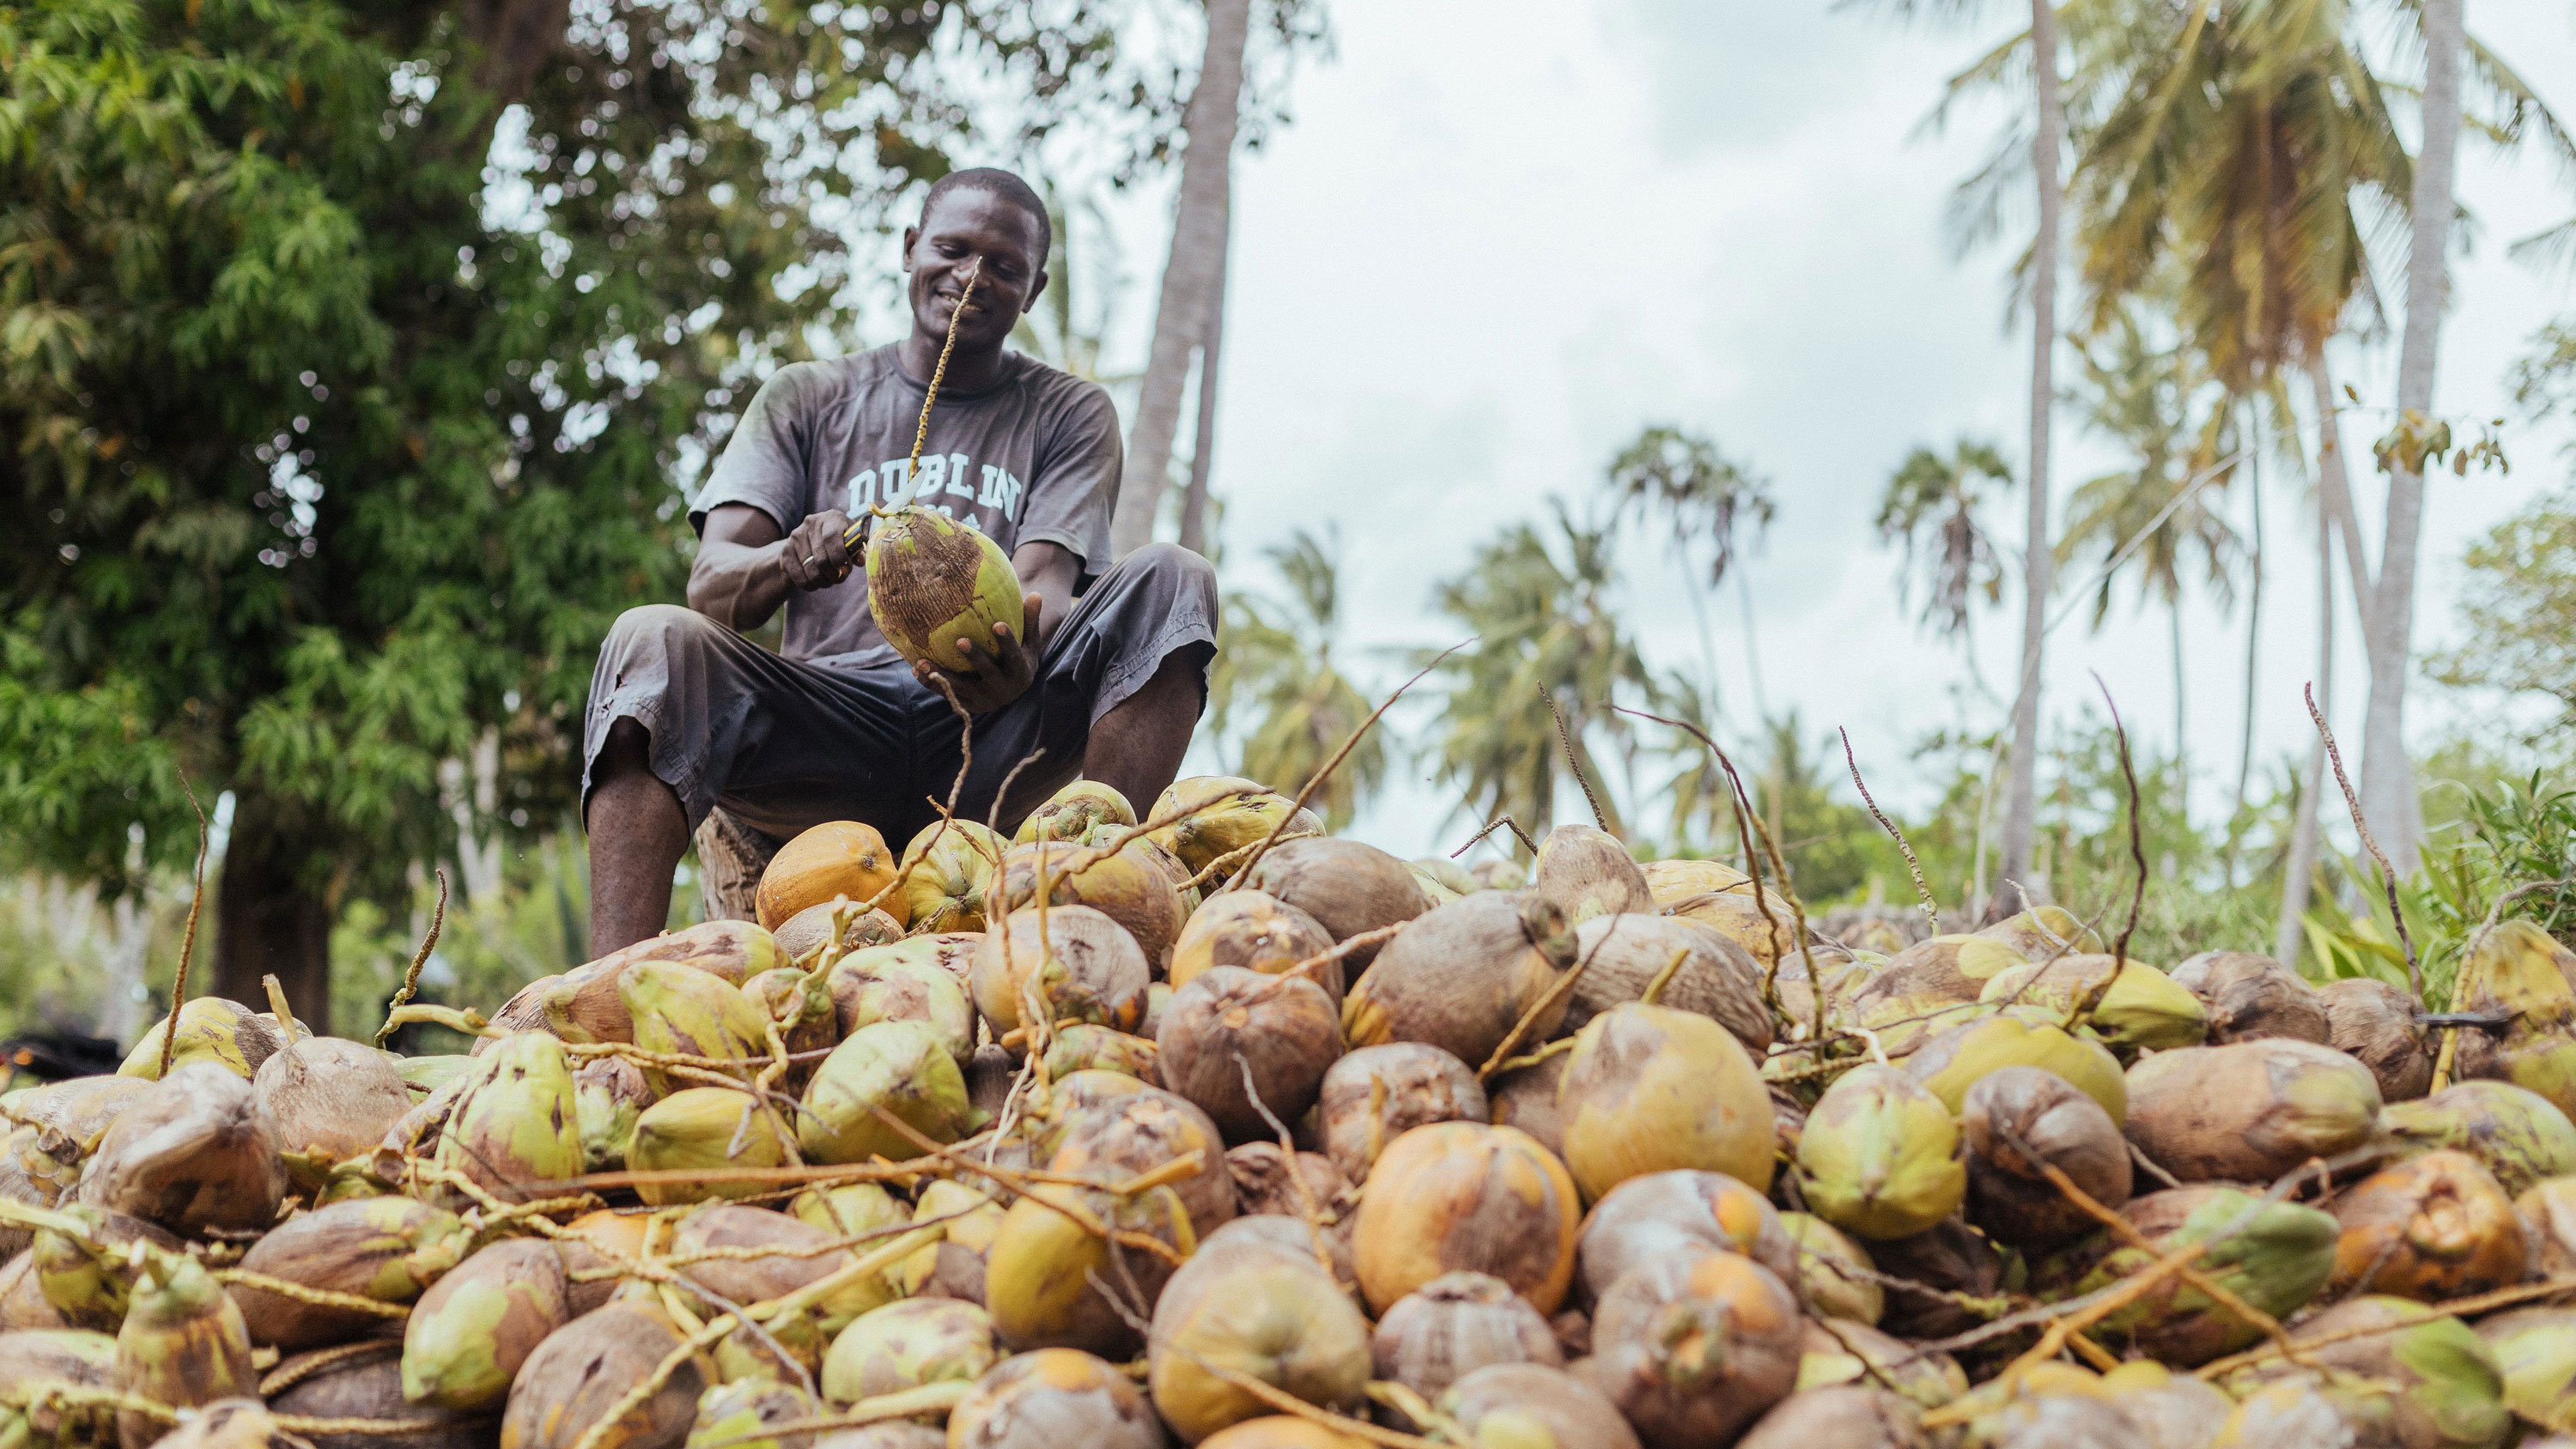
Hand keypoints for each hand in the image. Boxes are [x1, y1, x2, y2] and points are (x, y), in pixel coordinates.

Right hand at [778, 510, 855, 590]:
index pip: (832, 537)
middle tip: (839, 578)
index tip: (846, 569)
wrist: (809, 541)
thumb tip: (860, 561)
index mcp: (831, 517)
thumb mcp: (850, 542)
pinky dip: (808, 584)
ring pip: (810, 569)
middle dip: (833, 574)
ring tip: (828, 581)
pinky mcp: (785, 551)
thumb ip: (857, 550)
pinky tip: (815, 583)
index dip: (840, 557)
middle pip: (821, 558)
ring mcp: (795, 536)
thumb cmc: (838, 542)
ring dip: (822, 581)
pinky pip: (798, 576)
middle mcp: (811, 523)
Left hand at [915, 593, 1045, 714]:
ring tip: (921, 662)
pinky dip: (931, 683)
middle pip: (988, 674)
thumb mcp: (1028, 642)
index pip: (1015, 656)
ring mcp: (985, 700)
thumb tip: (1036, 594)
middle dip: (975, 658)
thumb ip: (1029, 620)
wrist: (1012, 692)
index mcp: (1021, 673)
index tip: (998, 624)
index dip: (1007, 642)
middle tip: (960, 640)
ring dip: (941, 675)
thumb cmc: (1019, 657)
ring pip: (961, 688)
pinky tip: (915, 669)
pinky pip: (947, 694)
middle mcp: (1004, 690)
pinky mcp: (968, 705)